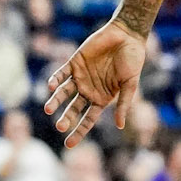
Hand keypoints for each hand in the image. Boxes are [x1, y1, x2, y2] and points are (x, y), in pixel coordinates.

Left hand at [46, 19, 144, 144]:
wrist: (126, 36)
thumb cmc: (133, 60)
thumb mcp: (130, 84)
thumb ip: (124, 103)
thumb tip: (120, 126)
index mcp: (102, 98)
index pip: (88, 119)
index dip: (79, 132)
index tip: (69, 144)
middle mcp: (89, 90)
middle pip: (74, 109)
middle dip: (66, 118)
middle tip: (60, 126)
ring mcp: (80, 77)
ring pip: (64, 93)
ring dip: (55, 101)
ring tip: (48, 109)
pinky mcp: (74, 62)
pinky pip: (62, 73)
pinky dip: (56, 80)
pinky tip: (52, 86)